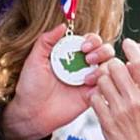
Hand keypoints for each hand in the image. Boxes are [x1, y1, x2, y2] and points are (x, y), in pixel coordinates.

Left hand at [1, 24, 114, 139]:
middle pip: (104, 51)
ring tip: (88, 78)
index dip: (91, 40)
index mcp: (70, 55)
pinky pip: (107, 86)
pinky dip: (105, 83)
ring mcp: (88, 80)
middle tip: (88, 59)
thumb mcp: (34, 60)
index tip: (83, 47)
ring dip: (104, 68)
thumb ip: (46, 41)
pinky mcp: (91, 95)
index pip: (89, 41)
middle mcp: (82, 66)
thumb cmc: (30, 87)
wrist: (31, 113)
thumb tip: (62, 25)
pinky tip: (89, 87)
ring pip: (109, 67)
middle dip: (101, 51)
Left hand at [90, 41, 139, 139]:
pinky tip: (101, 100)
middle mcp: (137, 101)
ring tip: (106, 85)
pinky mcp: (106, 122)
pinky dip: (96, 97)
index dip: (133, 49)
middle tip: (112, 67)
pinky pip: (95, 99)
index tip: (128, 44)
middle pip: (118, 68)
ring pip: (103, 81)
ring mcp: (120, 112)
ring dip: (102, 79)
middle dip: (113, 64)